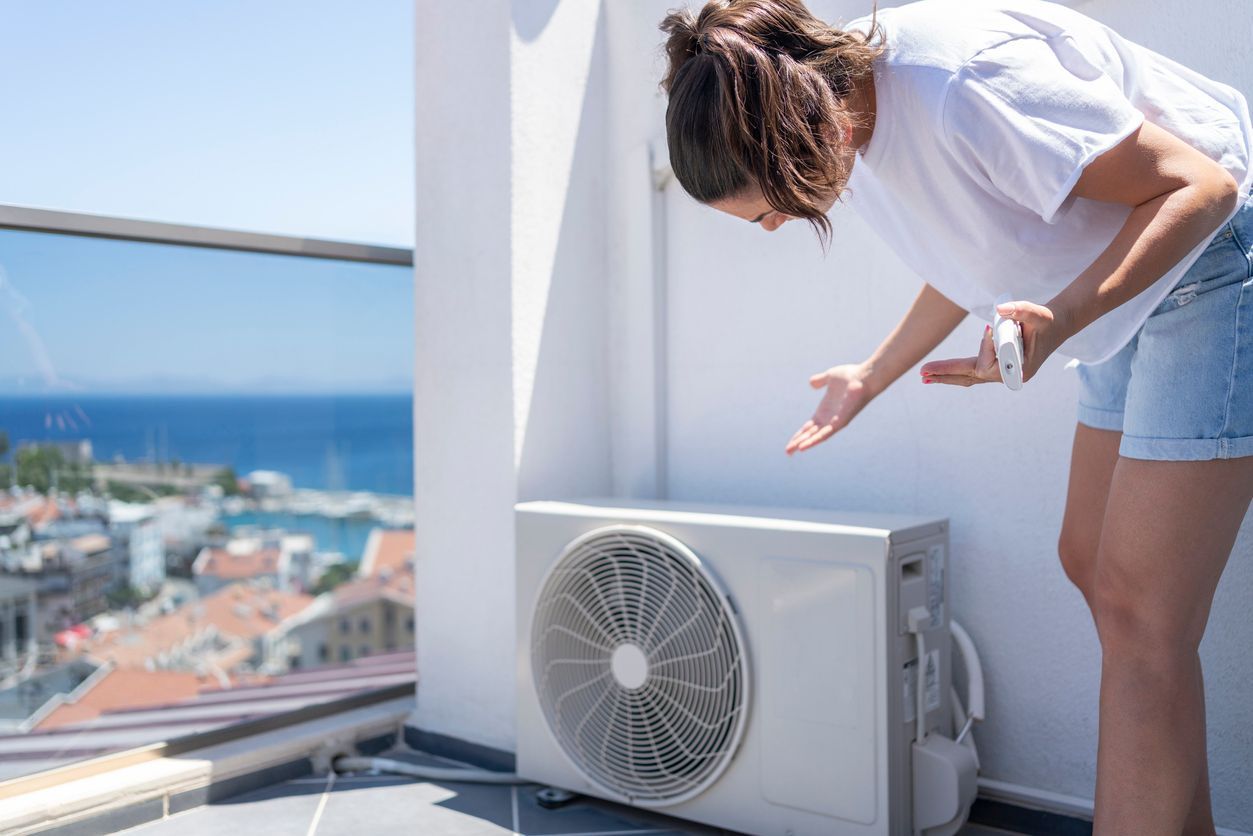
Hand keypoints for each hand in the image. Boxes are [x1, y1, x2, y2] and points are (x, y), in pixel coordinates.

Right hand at [786, 363, 873, 454]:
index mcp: (825, 411)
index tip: (791, 443)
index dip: (799, 434)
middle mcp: (829, 418)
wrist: (864, 376)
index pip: (809, 427)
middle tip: (787, 451)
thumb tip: (812, 383)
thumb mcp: (829, 377)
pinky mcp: (840, 422)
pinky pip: (825, 434)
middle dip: (798, 442)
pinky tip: (804, 446)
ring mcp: (835, 421)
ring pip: (816, 437)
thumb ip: (820, 381)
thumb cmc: (850, 376)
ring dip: (804, 443)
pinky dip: (814, 440)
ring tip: (792, 450)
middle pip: (811, 434)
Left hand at [919, 300, 1065, 386]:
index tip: (989, 326)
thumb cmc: (1047, 320)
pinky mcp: (999, 368)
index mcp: (1019, 369)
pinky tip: (938, 375)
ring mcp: (1003, 374)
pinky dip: (957, 372)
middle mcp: (1009, 375)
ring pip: (970, 377)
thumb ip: (1020, 310)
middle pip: (972, 377)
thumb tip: (999, 310)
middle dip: (947, 374)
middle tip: (922, 373)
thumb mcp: (1036, 313)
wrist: (1058, 325)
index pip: (989, 365)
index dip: (985, 347)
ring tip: (925, 376)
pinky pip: (973, 373)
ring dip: (947, 376)